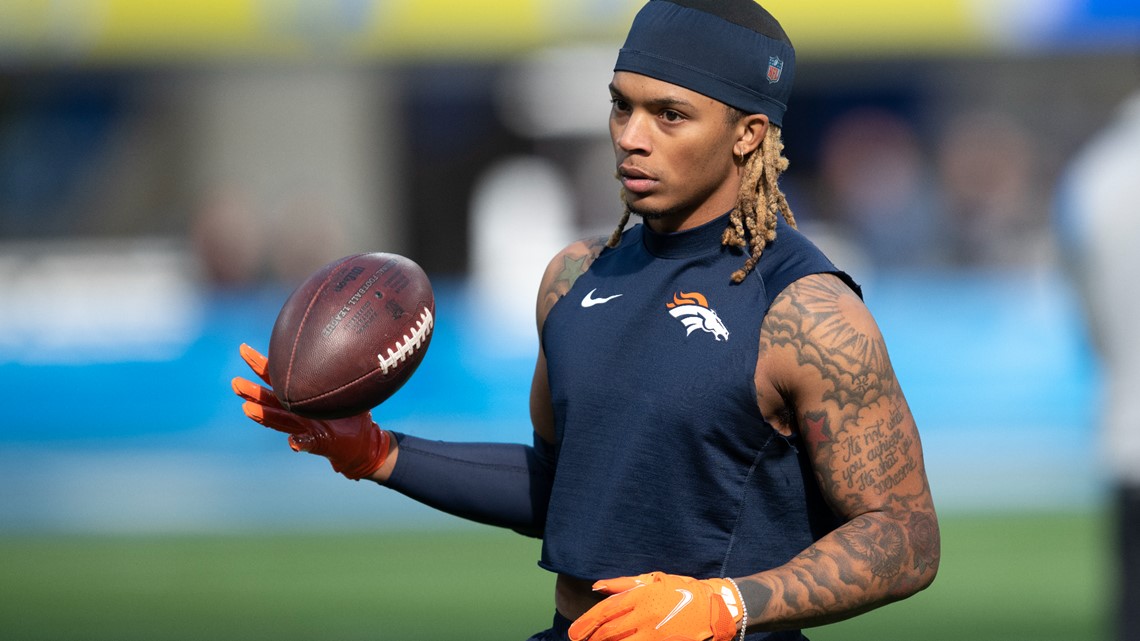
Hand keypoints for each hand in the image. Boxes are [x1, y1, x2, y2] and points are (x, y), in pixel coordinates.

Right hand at [231, 343, 390, 479]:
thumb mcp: (349, 394)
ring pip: (279, 421)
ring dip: (263, 416)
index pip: (278, 379)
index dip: (262, 367)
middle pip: (270, 400)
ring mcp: (306, 429)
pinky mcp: (318, 444)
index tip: (245, 351)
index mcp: (302, 398)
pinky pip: (307, 444)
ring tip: (247, 408)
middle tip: (235, 382)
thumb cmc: (354, 418)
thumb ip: (341, 377)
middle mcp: (299, 413)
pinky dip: (300, 444)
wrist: (362, 446)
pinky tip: (292, 443)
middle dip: (253, 392)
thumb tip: (346, 348)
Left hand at [569, 572, 743, 640]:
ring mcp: (656, 634)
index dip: (587, 623)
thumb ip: (624, 584)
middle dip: (593, 638)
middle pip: (610, 632)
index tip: (575, 633)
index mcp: (642, 596)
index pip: (606, 611)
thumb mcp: (654, 579)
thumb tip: (597, 587)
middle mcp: (646, 616)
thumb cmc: (682, 590)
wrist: (716, 607)